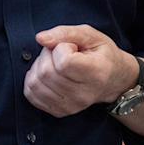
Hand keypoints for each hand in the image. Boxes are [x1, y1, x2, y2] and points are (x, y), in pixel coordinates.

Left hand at [23, 24, 137, 117]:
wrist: (112, 80)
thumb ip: (64, 33)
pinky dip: (33, 80)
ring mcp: (71, 106)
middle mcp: (84, 94)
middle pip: (46, 72)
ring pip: (35, 83)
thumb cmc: (101, 54)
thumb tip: (40, 38)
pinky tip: (48, 75)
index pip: (63, 62)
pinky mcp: (59, 111)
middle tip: (61, 53)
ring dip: (39, 67)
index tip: (72, 47)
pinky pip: (31, 94)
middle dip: (47, 55)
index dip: (61, 48)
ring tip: (55, 63)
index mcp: (96, 73)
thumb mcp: (89, 35)